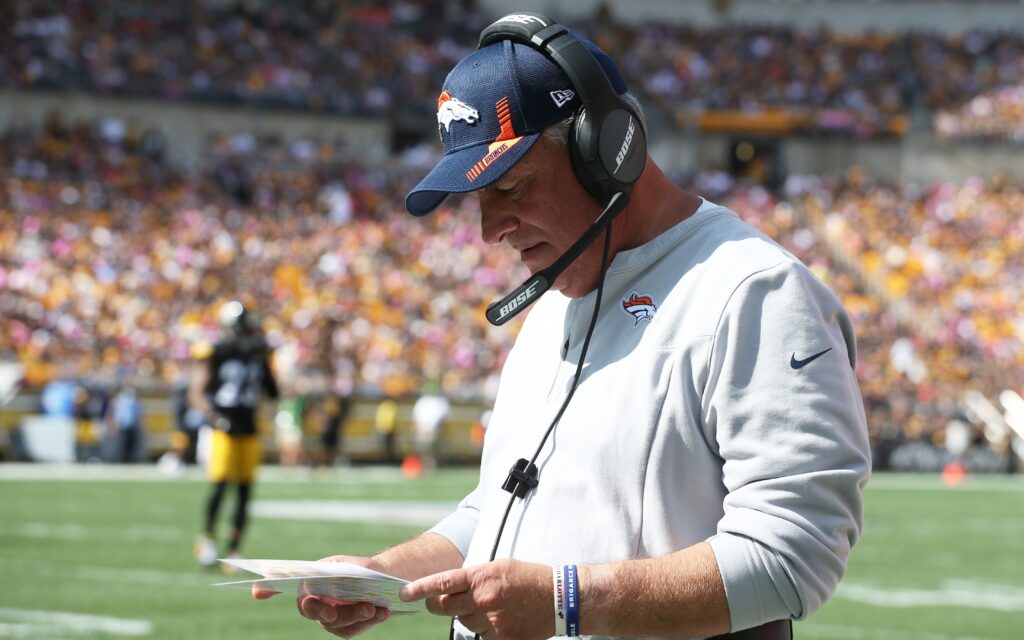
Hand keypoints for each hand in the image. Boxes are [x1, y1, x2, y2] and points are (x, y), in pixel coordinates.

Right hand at [252, 555, 391, 637]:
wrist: (386, 584)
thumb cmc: (363, 571)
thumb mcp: (354, 565)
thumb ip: (341, 572)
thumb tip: (331, 581)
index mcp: (312, 579)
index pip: (284, 582)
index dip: (268, 587)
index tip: (258, 592)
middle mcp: (315, 600)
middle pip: (310, 610)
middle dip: (321, 611)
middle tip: (333, 612)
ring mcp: (328, 618)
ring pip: (334, 623)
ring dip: (355, 615)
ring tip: (373, 607)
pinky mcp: (344, 630)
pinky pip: (350, 631)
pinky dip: (368, 621)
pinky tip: (382, 612)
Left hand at [399, 558, 551, 639]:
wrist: (559, 598)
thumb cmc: (528, 578)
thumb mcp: (498, 567)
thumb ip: (474, 577)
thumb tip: (452, 587)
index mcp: (481, 576)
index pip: (442, 583)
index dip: (419, 589)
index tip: (404, 593)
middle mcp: (482, 599)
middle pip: (444, 607)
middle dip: (438, 604)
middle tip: (438, 602)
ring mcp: (491, 621)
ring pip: (463, 621)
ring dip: (468, 615)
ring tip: (490, 606)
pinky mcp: (500, 638)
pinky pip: (480, 635)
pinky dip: (485, 628)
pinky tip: (501, 619)